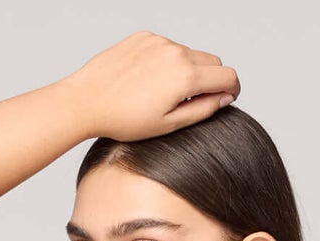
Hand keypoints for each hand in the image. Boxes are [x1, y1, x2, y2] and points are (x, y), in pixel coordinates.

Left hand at [63, 31, 239, 142]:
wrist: (87, 100)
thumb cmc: (124, 119)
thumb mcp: (169, 124)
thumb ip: (204, 109)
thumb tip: (224, 98)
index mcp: (185, 75)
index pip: (228, 75)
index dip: (233, 89)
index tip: (227, 98)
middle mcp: (175, 51)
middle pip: (212, 61)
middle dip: (211, 79)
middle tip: (196, 100)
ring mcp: (158, 41)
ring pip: (189, 53)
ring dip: (187, 70)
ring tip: (164, 93)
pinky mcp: (143, 36)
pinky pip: (167, 47)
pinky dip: (167, 61)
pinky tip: (148, 80)